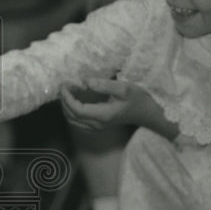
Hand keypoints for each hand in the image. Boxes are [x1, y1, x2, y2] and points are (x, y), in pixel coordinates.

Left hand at [61, 78, 177, 139]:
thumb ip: (103, 85)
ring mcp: (96, 127)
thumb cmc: (137, 99)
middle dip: (64, 100)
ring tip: (69, 89)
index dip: (67, 97)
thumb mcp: (123, 88)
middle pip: (71, 116)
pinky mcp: (96, 125)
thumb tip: (84, 82)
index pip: (77, 110)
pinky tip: (75, 97)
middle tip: (65, 84)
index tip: (65, 84)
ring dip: (66, 105)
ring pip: (72, 119)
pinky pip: (77, 120)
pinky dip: (71, 109)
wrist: (146, 113)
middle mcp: (97, 124)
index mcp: (102, 115)